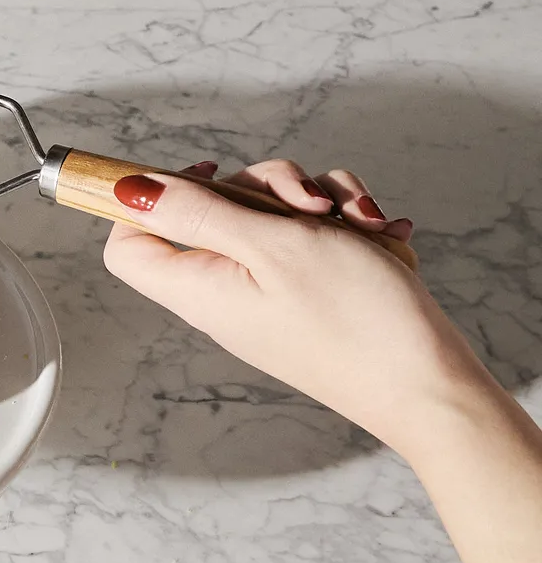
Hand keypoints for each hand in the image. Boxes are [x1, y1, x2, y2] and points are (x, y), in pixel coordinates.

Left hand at [101, 158, 488, 455]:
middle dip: (267, 186)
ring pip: (273, 214)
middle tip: (308, 203)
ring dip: (321, 201)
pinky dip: (348, 227)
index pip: (129, 242)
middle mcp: (227, 291)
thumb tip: (126, 189)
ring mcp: (272, 292)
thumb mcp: (272, 246)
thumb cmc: (356, 321)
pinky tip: (381, 235)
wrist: (436, 387)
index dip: (151, 200)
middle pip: (213, 211)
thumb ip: (199, 212)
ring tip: (359, 222)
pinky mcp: (313, 293)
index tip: (202, 175)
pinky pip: (315, 237)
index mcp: (199, 287)